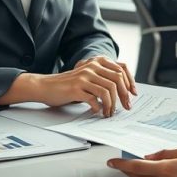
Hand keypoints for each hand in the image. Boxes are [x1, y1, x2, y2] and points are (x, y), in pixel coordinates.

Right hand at [19, 56, 135, 115]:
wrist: (45, 86)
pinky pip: (93, 99)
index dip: (129, 84)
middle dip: (123, 96)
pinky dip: (98, 107)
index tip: (132, 96)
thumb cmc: (67, 85)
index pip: (120, 70)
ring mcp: (83, 77)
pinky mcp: (76, 89)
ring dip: (111, 105)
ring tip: (108, 113)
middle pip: (116, 81)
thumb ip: (101, 80)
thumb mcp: (86, 78)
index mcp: (96, 63)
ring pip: (107, 91)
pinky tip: (96, 111)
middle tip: (125, 107)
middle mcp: (91, 68)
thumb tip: (122, 92)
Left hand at [108, 147, 176, 176]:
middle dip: (126, 170)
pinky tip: (149, 171)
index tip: (112, 162)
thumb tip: (149, 157)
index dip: (121, 165)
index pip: (136, 168)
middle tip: (119, 163)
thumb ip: (163, 154)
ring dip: (135, 175)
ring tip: (132, 166)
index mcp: (165, 170)